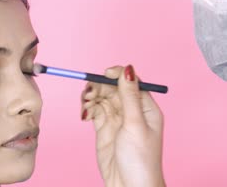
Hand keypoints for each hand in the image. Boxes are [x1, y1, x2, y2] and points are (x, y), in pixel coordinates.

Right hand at [81, 65, 164, 186]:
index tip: (103, 74)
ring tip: (85, 104)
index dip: (116, 76)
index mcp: (145, 108)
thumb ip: (129, 96)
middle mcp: (131, 111)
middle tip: (89, 93)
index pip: (130, 83)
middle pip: (112, 89)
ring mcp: (116, 120)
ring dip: (91, 97)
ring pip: (101, 98)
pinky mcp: (103, 129)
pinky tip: (85, 114)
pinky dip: (87, 109)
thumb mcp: (135, 123)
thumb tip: (128, 69)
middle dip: (99, 87)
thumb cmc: (140, 160)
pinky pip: (94, 111)